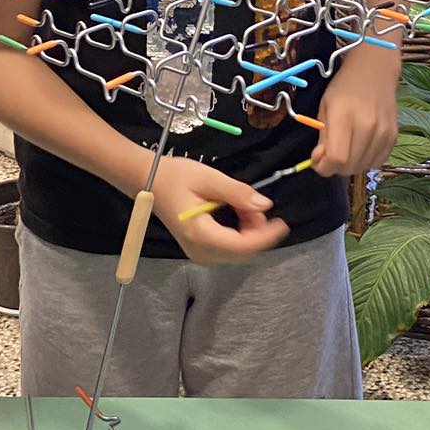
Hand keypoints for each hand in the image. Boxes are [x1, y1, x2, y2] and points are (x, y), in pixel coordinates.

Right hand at [151, 156, 289, 265]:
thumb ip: (237, 193)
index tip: (281, 222)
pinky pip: (228, 248)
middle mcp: (200, 251)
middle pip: (242, 252)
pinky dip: (240, 233)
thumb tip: (265, 205)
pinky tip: (237, 212)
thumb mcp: (209, 179)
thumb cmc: (175, 177)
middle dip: (257, 232)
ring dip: (249, 231)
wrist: (147, 181)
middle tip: (256, 204)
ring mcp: (199, 253)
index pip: (241, 246)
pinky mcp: (200, 249)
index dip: (265, 236)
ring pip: (237, 252)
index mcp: (200, 235)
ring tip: (243, 204)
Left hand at [313, 46, 399, 175]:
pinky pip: (377, 162)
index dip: (323, 167)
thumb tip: (321, 162)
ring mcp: (383, 132)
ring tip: (346, 148)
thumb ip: (322, 137)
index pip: (337, 158)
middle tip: (330, 153)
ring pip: (363, 167)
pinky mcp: (394, 136)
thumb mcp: (325, 107)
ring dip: (350, 165)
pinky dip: (366, 161)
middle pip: (350, 167)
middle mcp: (367, 126)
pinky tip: (360, 147)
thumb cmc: (344, 87)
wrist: (374, 70)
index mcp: (344, 116)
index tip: (318, 159)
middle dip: (334, 167)